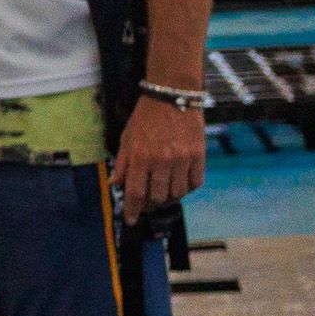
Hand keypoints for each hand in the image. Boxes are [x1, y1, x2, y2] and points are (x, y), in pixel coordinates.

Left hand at [113, 98, 206, 215]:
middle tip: (148, 204)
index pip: (136, 193)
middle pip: (158, 197)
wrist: (173, 95)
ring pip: (177, 193)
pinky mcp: (198, 155)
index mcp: (141, 156)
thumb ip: (123, 163)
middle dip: (151, 205)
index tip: (131, 220)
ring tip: (164, 193)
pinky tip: (180, 184)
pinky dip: (187, 188)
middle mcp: (162, 160)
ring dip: (169, 198)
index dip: (132, 210)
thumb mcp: (127, 137)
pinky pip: (195, 183)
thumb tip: (116, 184)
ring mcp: (182, 159)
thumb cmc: (147, 116)